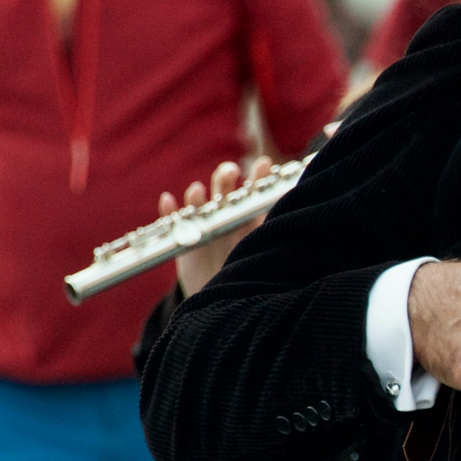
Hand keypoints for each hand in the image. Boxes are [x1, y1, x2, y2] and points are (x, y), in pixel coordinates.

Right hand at [163, 158, 272, 296]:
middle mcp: (225, 217)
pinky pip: (174, 222)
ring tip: (198, 190)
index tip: (264, 163)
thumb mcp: (264, 255)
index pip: (253, 192)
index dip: (259, 177)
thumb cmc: (248, 272)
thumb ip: (275, 236)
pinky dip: (169, 211)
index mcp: (247, 219)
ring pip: (198, 204)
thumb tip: (292, 214)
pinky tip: (167, 200)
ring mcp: (203, 226)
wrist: (222, 297)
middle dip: (225, 176)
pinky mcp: (184, 240)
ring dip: (197, 195)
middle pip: (224, 190)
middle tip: (231, 171)